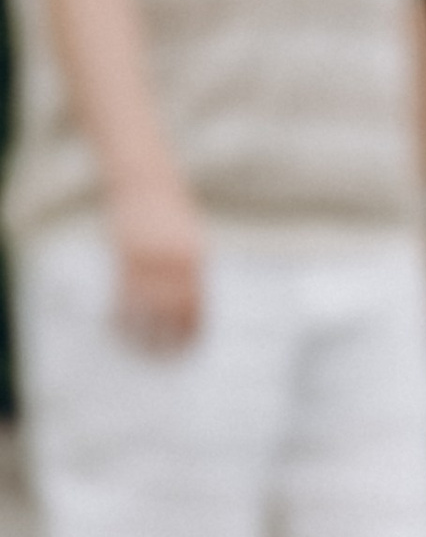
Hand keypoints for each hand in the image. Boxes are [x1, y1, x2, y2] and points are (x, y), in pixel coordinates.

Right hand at [109, 173, 206, 350]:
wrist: (145, 180)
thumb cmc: (169, 214)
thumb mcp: (190, 241)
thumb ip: (191, 273)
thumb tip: (190, 307)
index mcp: (195, 260)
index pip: (197, 306)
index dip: (192, 331)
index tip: (187, 349)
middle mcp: (174, 261)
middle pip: (173, 311)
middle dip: (168, 337)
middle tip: (161, 356)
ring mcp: (148, 257)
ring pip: (145, 305)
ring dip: (141, 330)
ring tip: (137, 347)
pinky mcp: (124, 253)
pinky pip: (122, 291)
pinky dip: (120, 311)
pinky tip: (116, 323)